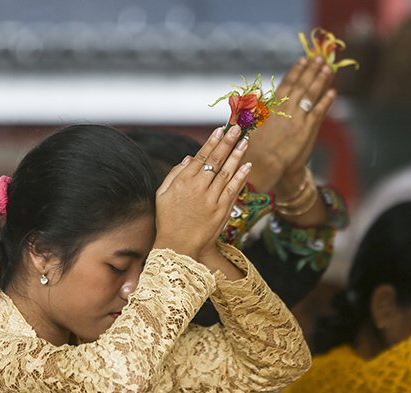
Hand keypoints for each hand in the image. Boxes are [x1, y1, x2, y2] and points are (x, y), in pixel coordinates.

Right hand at [154, 125, 251, 258]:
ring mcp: (211, 199)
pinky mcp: (221, 211)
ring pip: (227, 172)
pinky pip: (233, 190)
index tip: (220, 130)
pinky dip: (241, 177)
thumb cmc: (167, 220)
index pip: (201, 157)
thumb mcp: (162, 195)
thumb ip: (174, 174)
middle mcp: (198, 188)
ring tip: (245, 141)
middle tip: (238, 128)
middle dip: (228, 142)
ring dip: (237, 155)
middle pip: (216, 160)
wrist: (178, 247)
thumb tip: (190, 158)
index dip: (212, 142)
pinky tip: (248, 165)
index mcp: (182, 182)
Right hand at [246, 56, 335, 193]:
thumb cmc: (252, 147)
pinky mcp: (307, 128)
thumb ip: (254, 109)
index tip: (303, 60)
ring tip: (328, 68)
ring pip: (312, 94)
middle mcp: (286, 107)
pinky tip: (333, 92)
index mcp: (272, 104)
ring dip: (320, 80)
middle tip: (319, 58)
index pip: (287, 83)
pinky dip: (326, 101)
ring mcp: (298, 116)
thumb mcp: (249, 123)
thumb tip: (255, 99)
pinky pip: (319, 111)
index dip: (296, 71)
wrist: (262, 162)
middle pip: (302, 84)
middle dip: (311, 70)